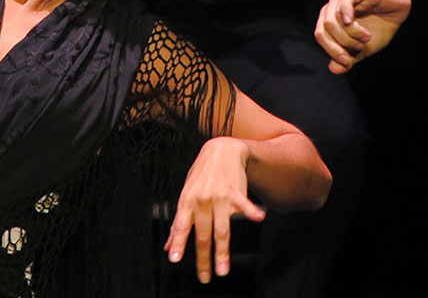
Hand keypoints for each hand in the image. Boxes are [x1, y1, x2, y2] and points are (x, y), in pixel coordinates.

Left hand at [165, 137, 265, 283]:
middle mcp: (202, 200)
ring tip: (223, 270)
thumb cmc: (201, 176)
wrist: (221, 150)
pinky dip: (252, 211)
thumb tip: (169, 246)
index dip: (178, 243)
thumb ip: (179, 222)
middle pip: (203, 234)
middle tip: (205, 278)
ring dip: (222, 251)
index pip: (181, 226)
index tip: (175, 259)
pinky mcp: (236, 193)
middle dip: (203, 258)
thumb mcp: (186, 194)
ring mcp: (219, 197)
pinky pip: (244, 204)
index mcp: (187, 201)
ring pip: (222, 229)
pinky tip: (259, 218)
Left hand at [316, 0, 408, 73]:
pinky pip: (344, 0)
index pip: (320, 35)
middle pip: (324, 28)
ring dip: (350, 34)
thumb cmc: (378, 28)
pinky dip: (346, 13)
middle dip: (342, 43)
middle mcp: (333, 7)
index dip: (332, 51)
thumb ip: (348, 59)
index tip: (348, 62)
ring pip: (333, 18)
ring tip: (366, 37)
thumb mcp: (363, 50)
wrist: (397, 12)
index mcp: (329, 19)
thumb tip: (333, 68)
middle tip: (360, 47)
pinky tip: (352, 22)